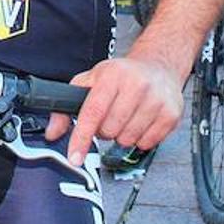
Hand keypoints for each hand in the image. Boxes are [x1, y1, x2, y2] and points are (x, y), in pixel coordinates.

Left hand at [44, 55, 183, 165]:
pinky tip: (141, 121)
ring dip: (122, 135)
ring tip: (126, 117)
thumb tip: (53, 132)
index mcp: (112, 75)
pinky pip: (146, 144)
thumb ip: (66, 106)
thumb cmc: (121, 75)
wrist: (159, 67)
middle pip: (109, 130)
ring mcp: (156, 100)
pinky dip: (139, 139)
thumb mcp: (91, 81)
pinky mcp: (171, 114)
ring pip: (127, 140)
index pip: (93, 112)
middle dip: (104, 131)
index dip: (81, 137)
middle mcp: (136, 85)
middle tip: (110, 117)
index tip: (74, 157)